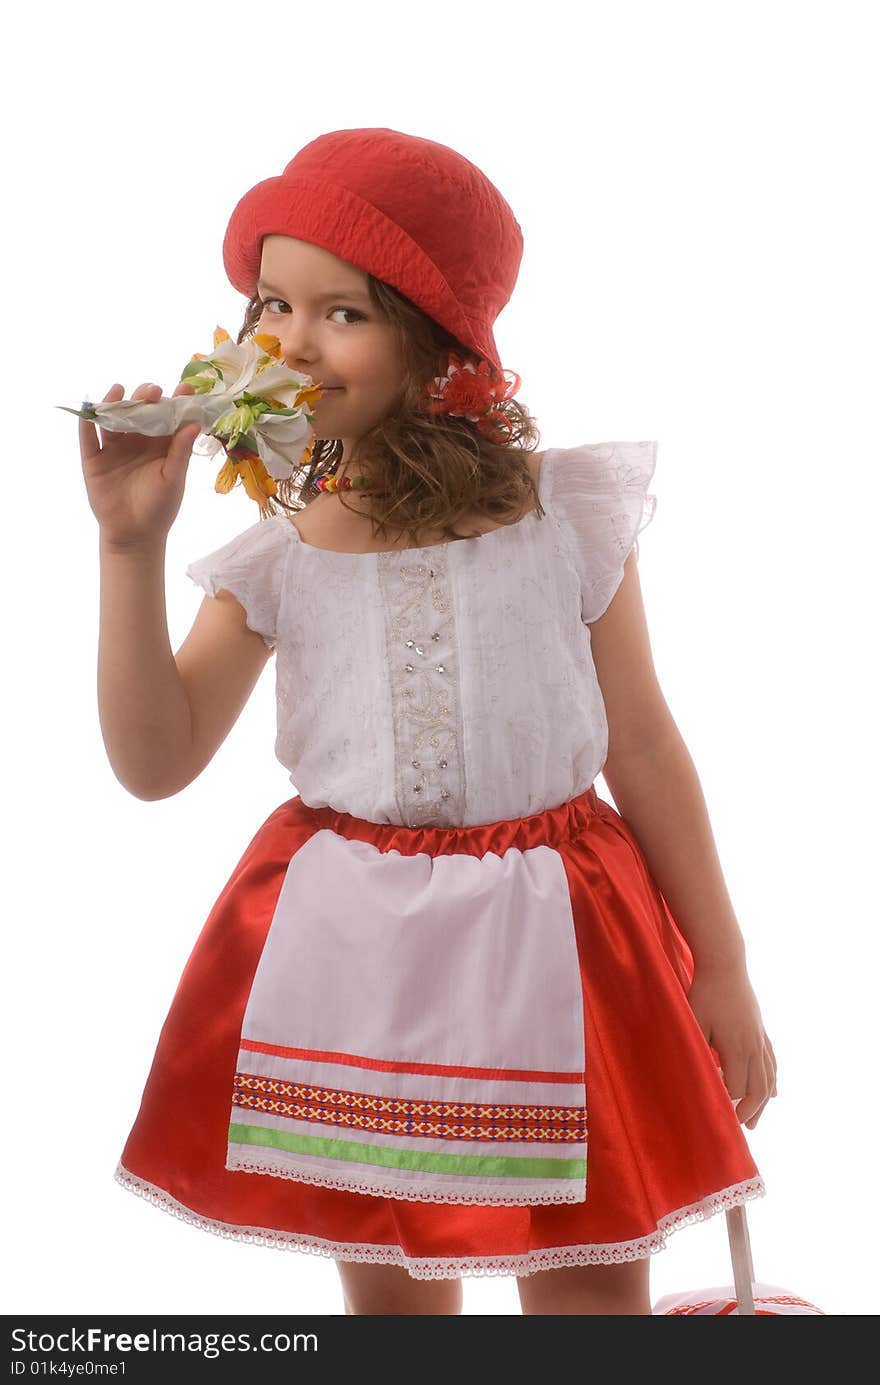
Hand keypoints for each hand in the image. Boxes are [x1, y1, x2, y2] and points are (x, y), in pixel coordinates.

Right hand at [80, 379, 199, 548]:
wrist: (134, 535)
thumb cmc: (159, 508)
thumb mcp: (173, 479)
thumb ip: (181, 452)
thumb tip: (193, 423)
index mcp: (160, 444)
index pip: (168, 417)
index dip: (175, 401)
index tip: (185, 387)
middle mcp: (137, 441)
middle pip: (139, 412)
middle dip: (145, 398)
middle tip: (153, 391)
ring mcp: (114, 448)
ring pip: (113, 420)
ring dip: (116, 403)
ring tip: (121, 391)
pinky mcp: (94, 460)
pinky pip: (88, 438)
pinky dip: (87, 422)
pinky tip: (90, 407)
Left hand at [686, 963, 777, 1129]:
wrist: (725, 964)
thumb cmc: (704, 994)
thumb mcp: (694, 1023)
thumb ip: (699, 1053)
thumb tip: (698, 1080)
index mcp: (737, 1048)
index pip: (736, 1088)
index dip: (726, 1104)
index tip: (714, 1115)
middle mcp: (754, 1046)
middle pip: (758, 1089)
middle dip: (749, 1111)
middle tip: (738, 1129)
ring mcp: (761, 1038)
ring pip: (769, 1078)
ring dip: (763, 1102)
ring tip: (756, 1122)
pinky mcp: (761, 1030)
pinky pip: (772, 1062)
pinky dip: (773, 1080)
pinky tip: (773, 1093)